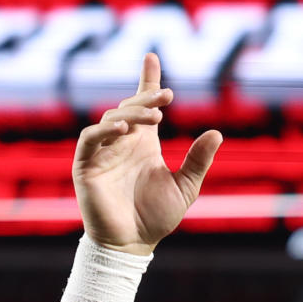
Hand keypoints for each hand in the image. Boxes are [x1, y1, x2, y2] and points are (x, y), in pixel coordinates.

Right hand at [72, 52, 222, 254]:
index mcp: (143, 144)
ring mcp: (102, 152)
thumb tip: (217, 132)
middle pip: (129, 108)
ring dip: (132, 113)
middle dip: (147, 100)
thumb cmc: (157, 217)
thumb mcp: (185, 187)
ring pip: (111, 119)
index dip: (147, 81)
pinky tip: (124, 128)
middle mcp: (121, 143)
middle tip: (166, 97)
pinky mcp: (86, 166)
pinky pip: (90, 139)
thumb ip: (198, 160)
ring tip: (154, 117)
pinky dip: (104, 130)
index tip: (153, 57)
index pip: (144, 105)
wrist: (134, 244)